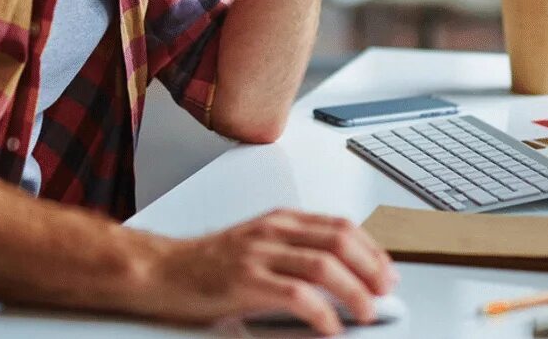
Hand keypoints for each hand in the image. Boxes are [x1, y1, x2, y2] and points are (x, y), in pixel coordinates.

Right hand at [140, 208, 397, 334]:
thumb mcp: (257, 245)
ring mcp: (259, 254)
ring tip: (366, 312)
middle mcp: (273, 231)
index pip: (339, 225)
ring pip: (324, 265)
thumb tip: (336, 272)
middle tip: (385, 292)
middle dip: (370, 267)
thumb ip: (292, 251)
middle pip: (339, 241)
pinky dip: (322, 312)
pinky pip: (297, 294)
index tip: (386, 271)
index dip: (370, 248)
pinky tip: (331, 327)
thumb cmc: (206, 264)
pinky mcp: (246, 281)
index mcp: (280, 221)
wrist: (160, 270)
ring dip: (354, 291)